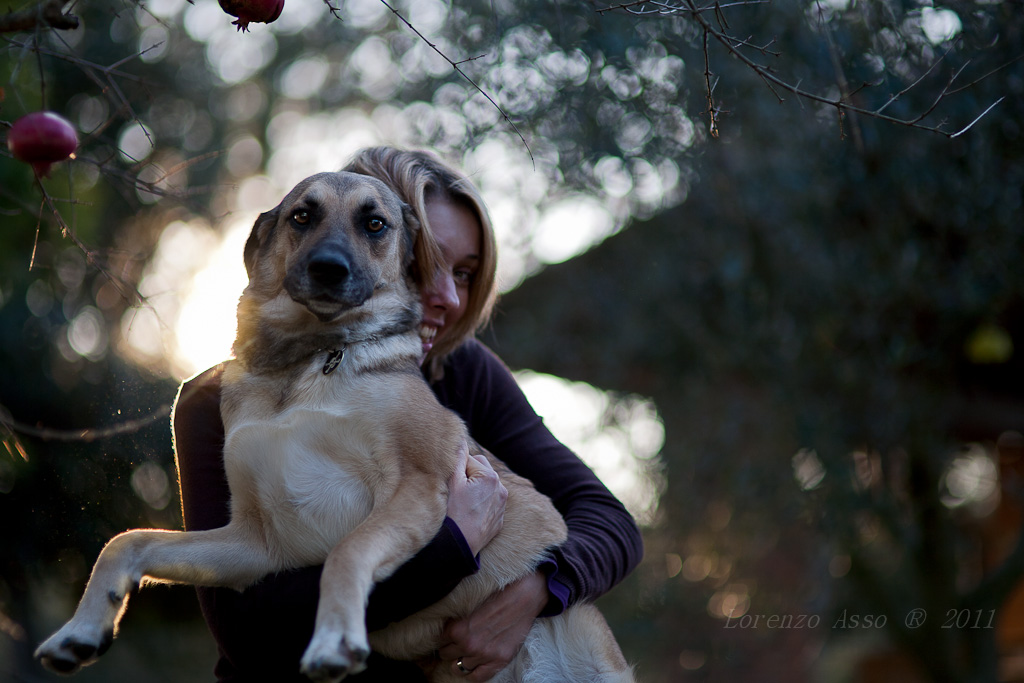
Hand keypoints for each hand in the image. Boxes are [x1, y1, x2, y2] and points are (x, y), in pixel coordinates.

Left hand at [437, 570, 548, 680]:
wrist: (524, 598)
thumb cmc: (497, 596)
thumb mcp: (471, 605)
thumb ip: (457, 620)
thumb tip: (445, 628)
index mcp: (459, 629)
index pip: (440, 640)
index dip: (445, 636)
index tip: (449, 634)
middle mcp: (469, 645)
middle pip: (446, 655)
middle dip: (450, 648)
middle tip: (456, 643)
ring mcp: (484, 655)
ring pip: (457, 668)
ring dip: (459, 660)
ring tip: (464, 653)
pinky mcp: (499, 661)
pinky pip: (477, 677)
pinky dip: (472, 673)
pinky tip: (473, 666)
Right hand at [446, 441, 506, 555]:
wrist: (461, 545)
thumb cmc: (455, 513)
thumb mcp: (453, 482)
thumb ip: (458, 458)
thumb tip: (461, 440)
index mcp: (490, 477)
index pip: (470, 460)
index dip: (457, 468)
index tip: (449, 480)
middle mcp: (501, 488)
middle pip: (481, 470)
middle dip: (469, 474)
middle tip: (455, 488)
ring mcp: (502, 504)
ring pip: (486, 485)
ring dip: (476, 486)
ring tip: (462, 500)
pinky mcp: (499, 517)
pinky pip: (490, 502)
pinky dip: (481, 501)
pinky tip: (469, 510)